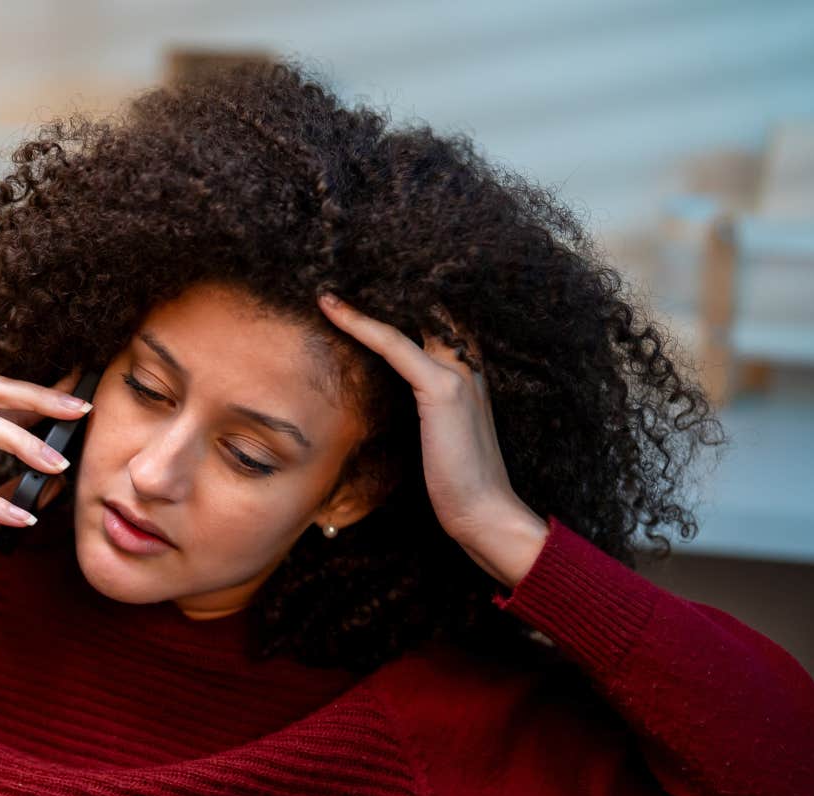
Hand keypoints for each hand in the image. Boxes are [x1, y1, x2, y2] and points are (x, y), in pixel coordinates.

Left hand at [317, 293, 548, 586]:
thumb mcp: (435, 434)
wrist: (484, 512)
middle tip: (339, 265)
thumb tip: (381, 395)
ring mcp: (458, 372)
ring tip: (328, 279)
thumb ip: (418, 406)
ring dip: (366, 295)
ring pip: (406, 317)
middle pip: (423, 305)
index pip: (433, 316)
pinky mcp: (442, 389)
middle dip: (384, 283)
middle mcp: (467, 362)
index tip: (357, 281)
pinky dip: (360, 323)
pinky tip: (332, 307)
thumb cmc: (456, 481)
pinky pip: (393, 344)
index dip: (398, 296)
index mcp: (467, 370)